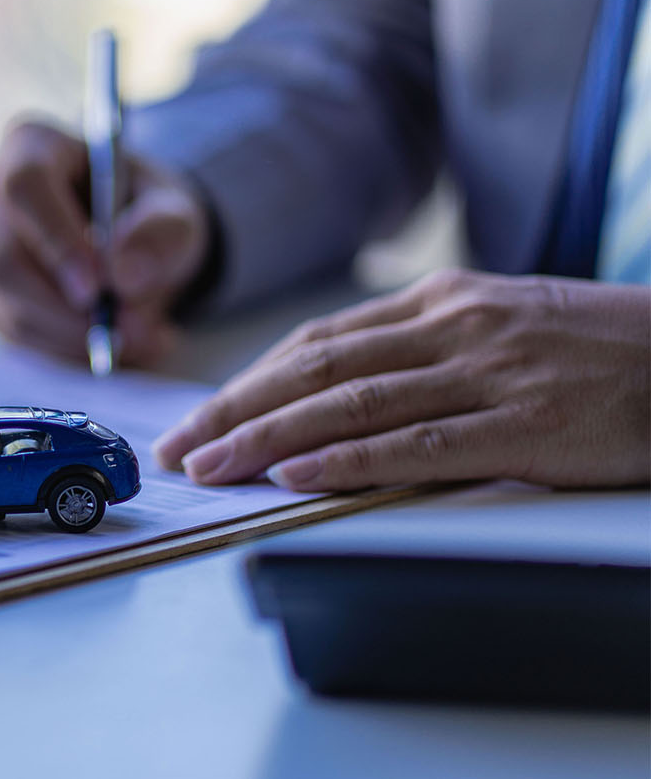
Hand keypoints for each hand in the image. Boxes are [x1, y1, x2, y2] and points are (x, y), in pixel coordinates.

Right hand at [0, 118, 210, 366]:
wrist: (132, 236)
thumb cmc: (147, 209)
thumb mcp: (176, 210)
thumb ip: (160, 234)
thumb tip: (124, 279)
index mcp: (31, 144)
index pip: (25, 188)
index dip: (57, 241)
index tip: (98, 290)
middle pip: (6, 260)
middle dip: (68, 312)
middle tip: (133, 335)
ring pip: (8, 305)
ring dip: (75, 338)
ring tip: (144, 343)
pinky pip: (17, 332)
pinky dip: (69, 349)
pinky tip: (118, 346)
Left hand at [153, 269, 650, 490]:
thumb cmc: (600, 350)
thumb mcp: (502, 326)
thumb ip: (423, 350)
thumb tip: (337, 388)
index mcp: (441, 303)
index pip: (317, 343)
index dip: (246, 382)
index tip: (197, 417)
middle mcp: (453, 328)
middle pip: (314, 369)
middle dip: (234, 409)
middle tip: (178, 448)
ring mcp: (490, 373)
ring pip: (351, 404)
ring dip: (267, 437)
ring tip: (212, 467)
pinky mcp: (528, 425)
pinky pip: (420, 443)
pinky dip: (349, 459)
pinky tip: (296, 474)